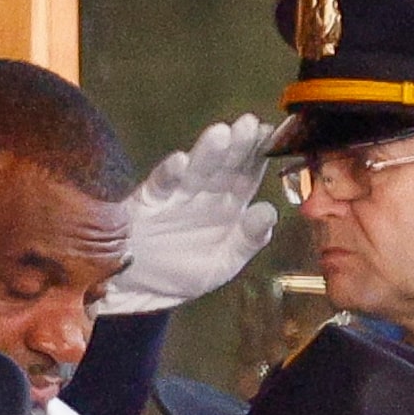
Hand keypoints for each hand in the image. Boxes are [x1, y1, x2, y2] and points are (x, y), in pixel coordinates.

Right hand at [101, 115, 278, 314]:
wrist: (141, 289)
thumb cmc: (185, 271)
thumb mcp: (225, 262)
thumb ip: (248, 239)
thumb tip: (269, 211)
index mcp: (228, 206)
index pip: (247, 176)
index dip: (259, 157)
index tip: (272, 138)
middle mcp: (204, 195)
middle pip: (223, 167)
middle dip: (237, 146)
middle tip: (249, 125)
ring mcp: (175, 197)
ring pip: (195, 171)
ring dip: (208, 153)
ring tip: (221, 134)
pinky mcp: (146, 204)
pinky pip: (159, 186)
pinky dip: (169, 174)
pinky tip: (181, 162)